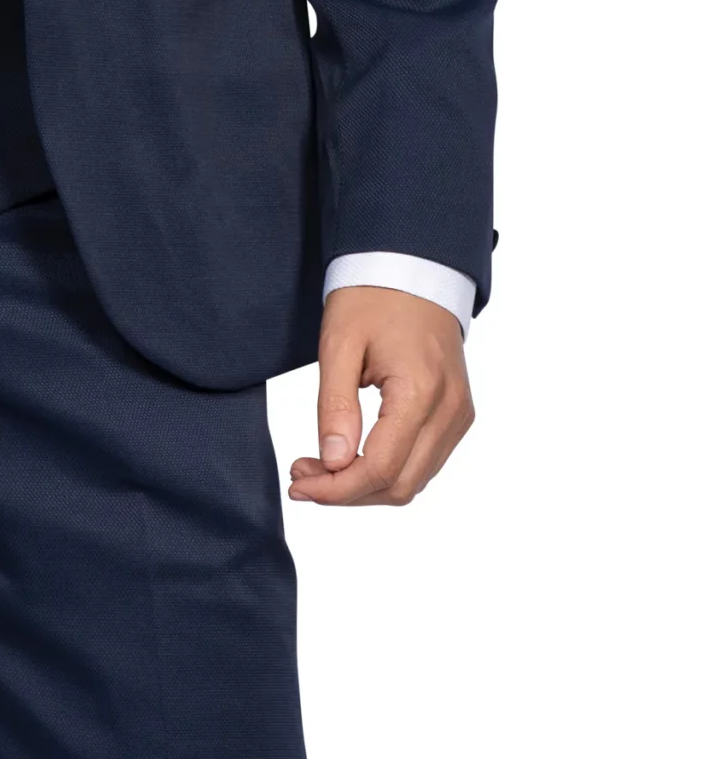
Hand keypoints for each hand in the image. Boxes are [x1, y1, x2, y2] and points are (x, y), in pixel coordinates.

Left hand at [288, 287, 473, 506]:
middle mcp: (450, 411)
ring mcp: (458, 414)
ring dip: (367, 485)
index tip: (298, 483)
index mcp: (422, 392)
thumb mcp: (339, 343)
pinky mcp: (457, 413)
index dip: (337, 489)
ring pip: (414, 480)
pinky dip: (389, 469)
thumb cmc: (372, 296)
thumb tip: (333, 463)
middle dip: (347, 492)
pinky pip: (425, 460)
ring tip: (321, 466)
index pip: (381, 468)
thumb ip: (335, 406)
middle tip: (303, 475)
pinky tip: (353, 455)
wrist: (412, 266)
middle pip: (400, 485)